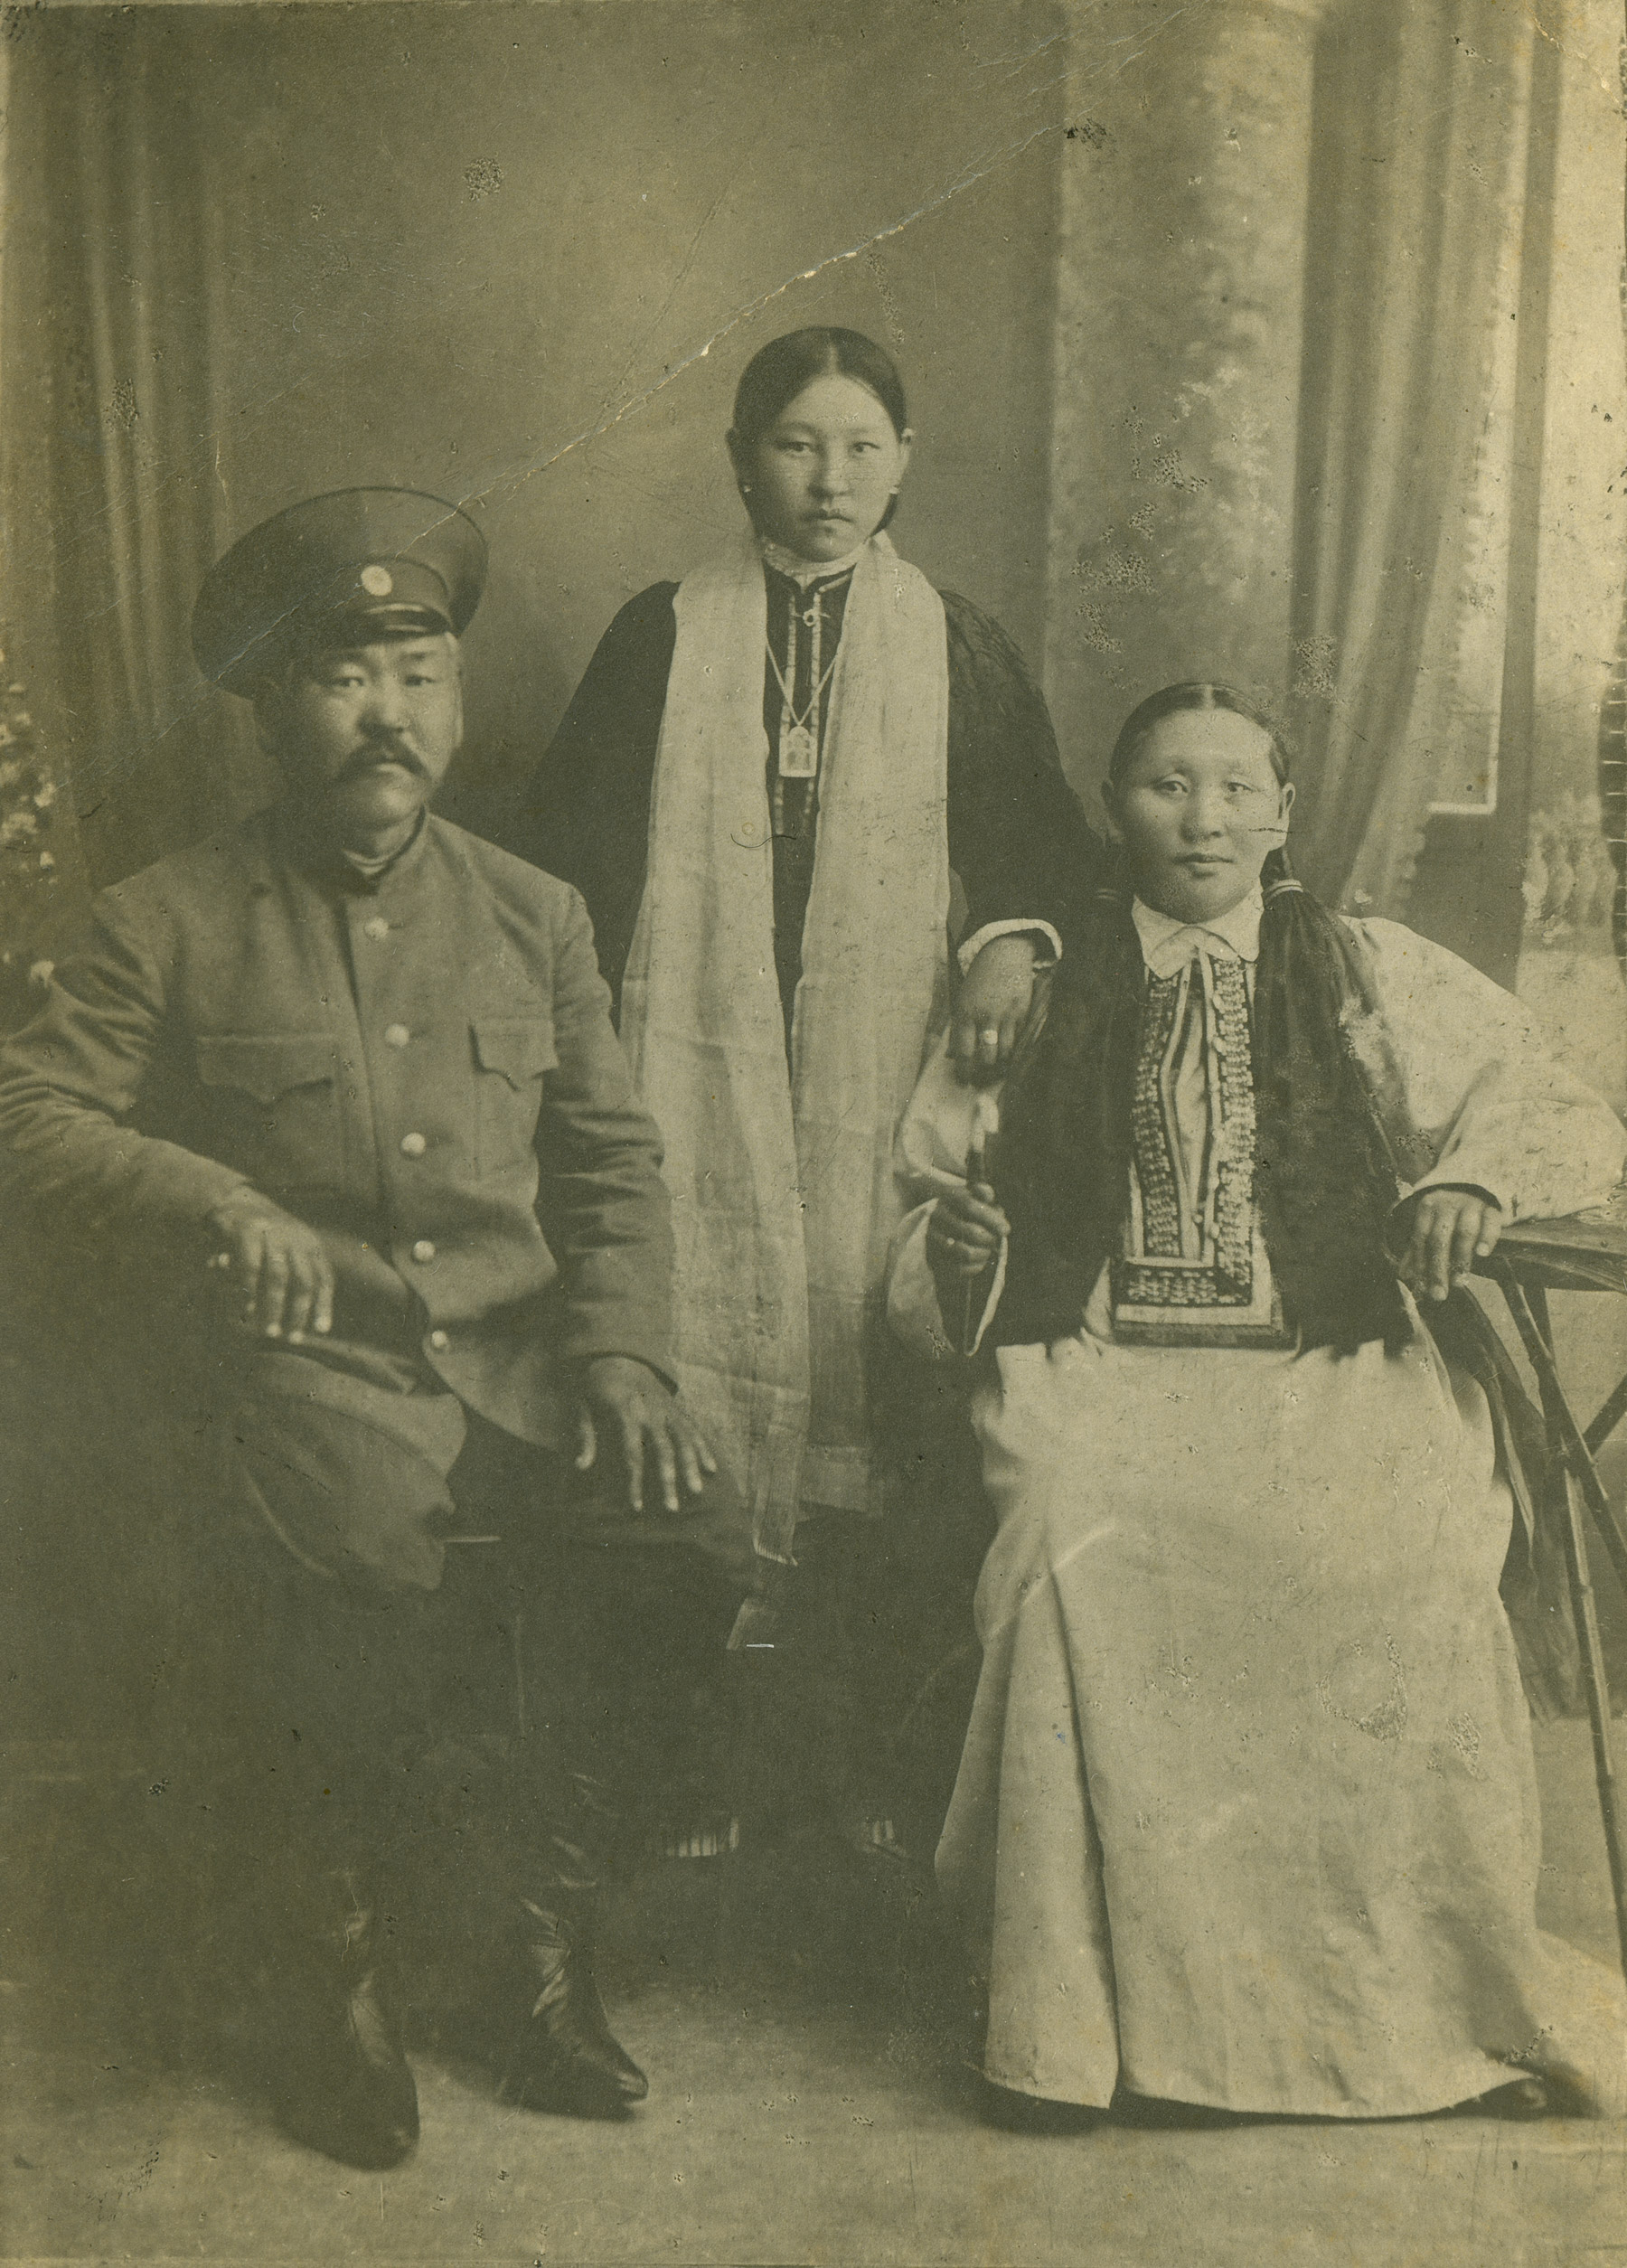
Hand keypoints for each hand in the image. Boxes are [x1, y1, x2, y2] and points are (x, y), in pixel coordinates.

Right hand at [205, 1187, 334, 1340]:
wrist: (235, 1199)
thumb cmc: (264, 1233)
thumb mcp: (289, 1247)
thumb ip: (297, 1274)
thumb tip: (305, 1315)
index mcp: (311, 1244)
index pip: (324, 1277)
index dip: (324, 1304)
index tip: (321, 1330)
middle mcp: (297, 1237)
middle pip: (304, 1280)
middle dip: (300, 1312)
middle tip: (292, 1338)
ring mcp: (272, 1233)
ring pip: (278, 1277)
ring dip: (274, 1307)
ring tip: (269, 1332)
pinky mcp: (247, 1231)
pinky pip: (250, 1268)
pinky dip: (249, 1292)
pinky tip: (247, 1312)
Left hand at [575, 1354, 716, 1514]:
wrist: (616, 1354)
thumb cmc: (594, 1387)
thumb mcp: (580, 1407)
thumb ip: (585, 1437)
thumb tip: (580, 1467)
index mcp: (624, 1411)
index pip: (631, 1453)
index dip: (634, 1482)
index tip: (636, 1508)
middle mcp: (650, 1410)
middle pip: (663, 1450)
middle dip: (668, 1480)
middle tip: (671, 1509)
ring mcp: (667, 1408)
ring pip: (684, 1439)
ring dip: (691, 1467)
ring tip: (698, 1493)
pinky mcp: (676, 1407)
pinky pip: (693, 1429)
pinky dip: (703, 1448)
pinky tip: (712, 1469)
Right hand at [926, 1181, 1009, 1314]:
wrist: (941, 1226)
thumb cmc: (965, 1210)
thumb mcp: (972, 1196)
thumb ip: (982, 1192)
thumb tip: (988, 1195)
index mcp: (947, 1197)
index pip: (968, 1205)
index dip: (990, 1218)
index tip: (1005, 1230)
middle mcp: (936, 1216)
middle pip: (970, 1231)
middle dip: (989, 1239)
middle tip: (996, 1241)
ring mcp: (931, 1238)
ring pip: (965, 1252)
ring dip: (983, 1254)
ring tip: (988, 1251)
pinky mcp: (932, 1259)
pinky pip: (958, 1269)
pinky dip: (974, 1268)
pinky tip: (981, 1263)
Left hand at [951, 935, 1039, 1081]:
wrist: (1003, 954)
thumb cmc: (979, 981)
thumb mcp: (961, 1001)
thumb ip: (958, 1029)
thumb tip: (952, 1056)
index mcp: (965, 1012)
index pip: (964, 1051)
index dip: (964, 1071)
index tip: (964, 1080)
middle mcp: (985, 1015)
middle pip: (987, 1057)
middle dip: (984, 1072)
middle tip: (982, 1078)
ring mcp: (1006, 1014)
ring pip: (1006, 1052)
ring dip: (1001, 1065)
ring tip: (997, 1069)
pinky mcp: (1023, 1012)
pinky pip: (1019, 1040)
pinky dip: (1014, 1050)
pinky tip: (1009, 1052)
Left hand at [1394, 1186, 1502, 1303]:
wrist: (1474, 1183)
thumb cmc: (1447, 1212)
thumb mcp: (1430, 1223)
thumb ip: (1418, 1249)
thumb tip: (1405, 1275)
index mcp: (1427, 1207)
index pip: (1421, 1237)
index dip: (1420, 1263)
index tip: (1422, 1287)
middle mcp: (1447, 1204)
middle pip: (1440, 1238)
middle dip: (1438, 1268)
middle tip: (1439, 1294)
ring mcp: (1470, 1204)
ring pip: (1464, 1232)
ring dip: (1461, 1259)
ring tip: (1459, 1282)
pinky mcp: (1492, 1206)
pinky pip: (1490, 1221)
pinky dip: (1487, 1237)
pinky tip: (1482, 1253)